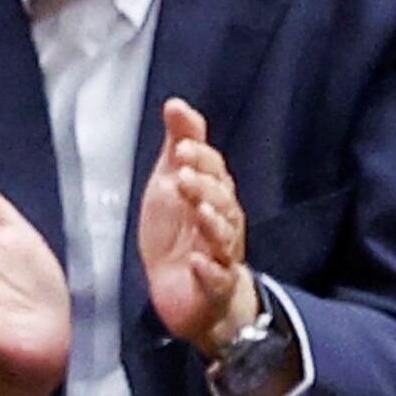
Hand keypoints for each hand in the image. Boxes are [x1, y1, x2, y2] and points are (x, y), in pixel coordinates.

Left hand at [137, 97, 260, 360]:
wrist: (182, 292)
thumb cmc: (178, 233)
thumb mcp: (171, 183)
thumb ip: (180, 145)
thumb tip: (176, 103)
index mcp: (214, 195)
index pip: (215, 172)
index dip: (201, 159)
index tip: (182, 147)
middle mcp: (224, 224)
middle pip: (222, 201)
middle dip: (205, 187)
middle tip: (182, 177)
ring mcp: (221, 257)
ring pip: (223, 237)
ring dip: (210, 223)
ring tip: (196, 210)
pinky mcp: (214, 289)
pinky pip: (217, 280)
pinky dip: (208, 270)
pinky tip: (196, 261)